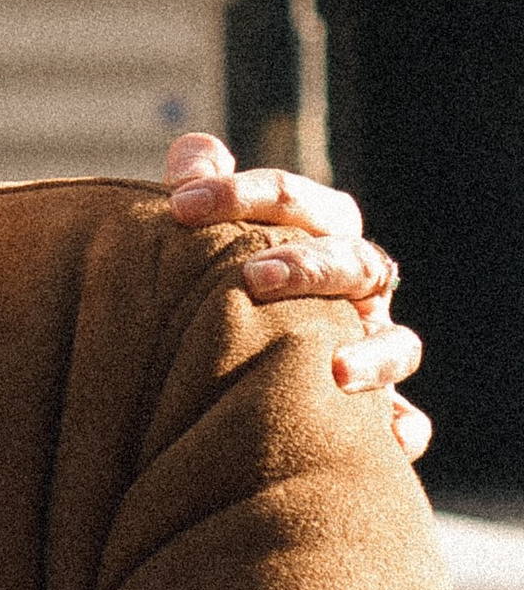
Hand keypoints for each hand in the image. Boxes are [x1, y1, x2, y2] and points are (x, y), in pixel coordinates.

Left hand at [160, 130, 428, 461]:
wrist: (229, 380)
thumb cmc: (217, 292)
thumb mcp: (201, 242)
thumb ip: (198, 192)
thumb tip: (194, 150)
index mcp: (317, 241)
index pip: (298, 203)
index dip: (243, 195)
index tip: (180, 205)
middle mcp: (354, 294)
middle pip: (355, 263)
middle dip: (308, 265)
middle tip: (251, 277)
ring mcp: (370, 350)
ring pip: (399, 343)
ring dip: (372, 352)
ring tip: (333, 369)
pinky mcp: (374, 415)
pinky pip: (408, 422)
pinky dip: (402, 428)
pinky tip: (384, 440)